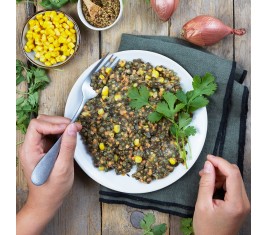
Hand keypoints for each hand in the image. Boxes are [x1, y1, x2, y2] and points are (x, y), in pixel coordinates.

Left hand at [16, 115, 81, 234]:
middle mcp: (30, 146)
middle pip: (41, 122)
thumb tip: (73, 127)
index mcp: (29, 151)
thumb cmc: (52, 189)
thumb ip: (67, 146)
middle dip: (59, 122)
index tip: (69, 128)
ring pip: (47, 125)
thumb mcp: (63, 168)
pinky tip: (70, 136)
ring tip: (74, 130)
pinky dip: (62, 132)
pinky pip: (51, 133)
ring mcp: (37, 146)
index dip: (53, 124)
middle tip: (75, 127)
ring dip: (61, 126)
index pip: (37, 126)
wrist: (47, 201)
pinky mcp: (44, 148)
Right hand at [193, 154, 249, 234]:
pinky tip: (211, 184)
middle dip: (219, 168)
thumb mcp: (202, 205)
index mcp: (236, 203)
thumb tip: (208, 165)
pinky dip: (222, 181)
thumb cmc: (206, 228)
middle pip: (235, 174)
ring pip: (234, 179)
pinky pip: (233, 186)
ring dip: (220, 174)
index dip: (220, 162)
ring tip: (205, 178)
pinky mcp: (240, 204)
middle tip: (203, 170)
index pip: (233, 174)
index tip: (207, 158)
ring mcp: (244, 203)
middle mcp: (244, 201)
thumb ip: (206, 183)